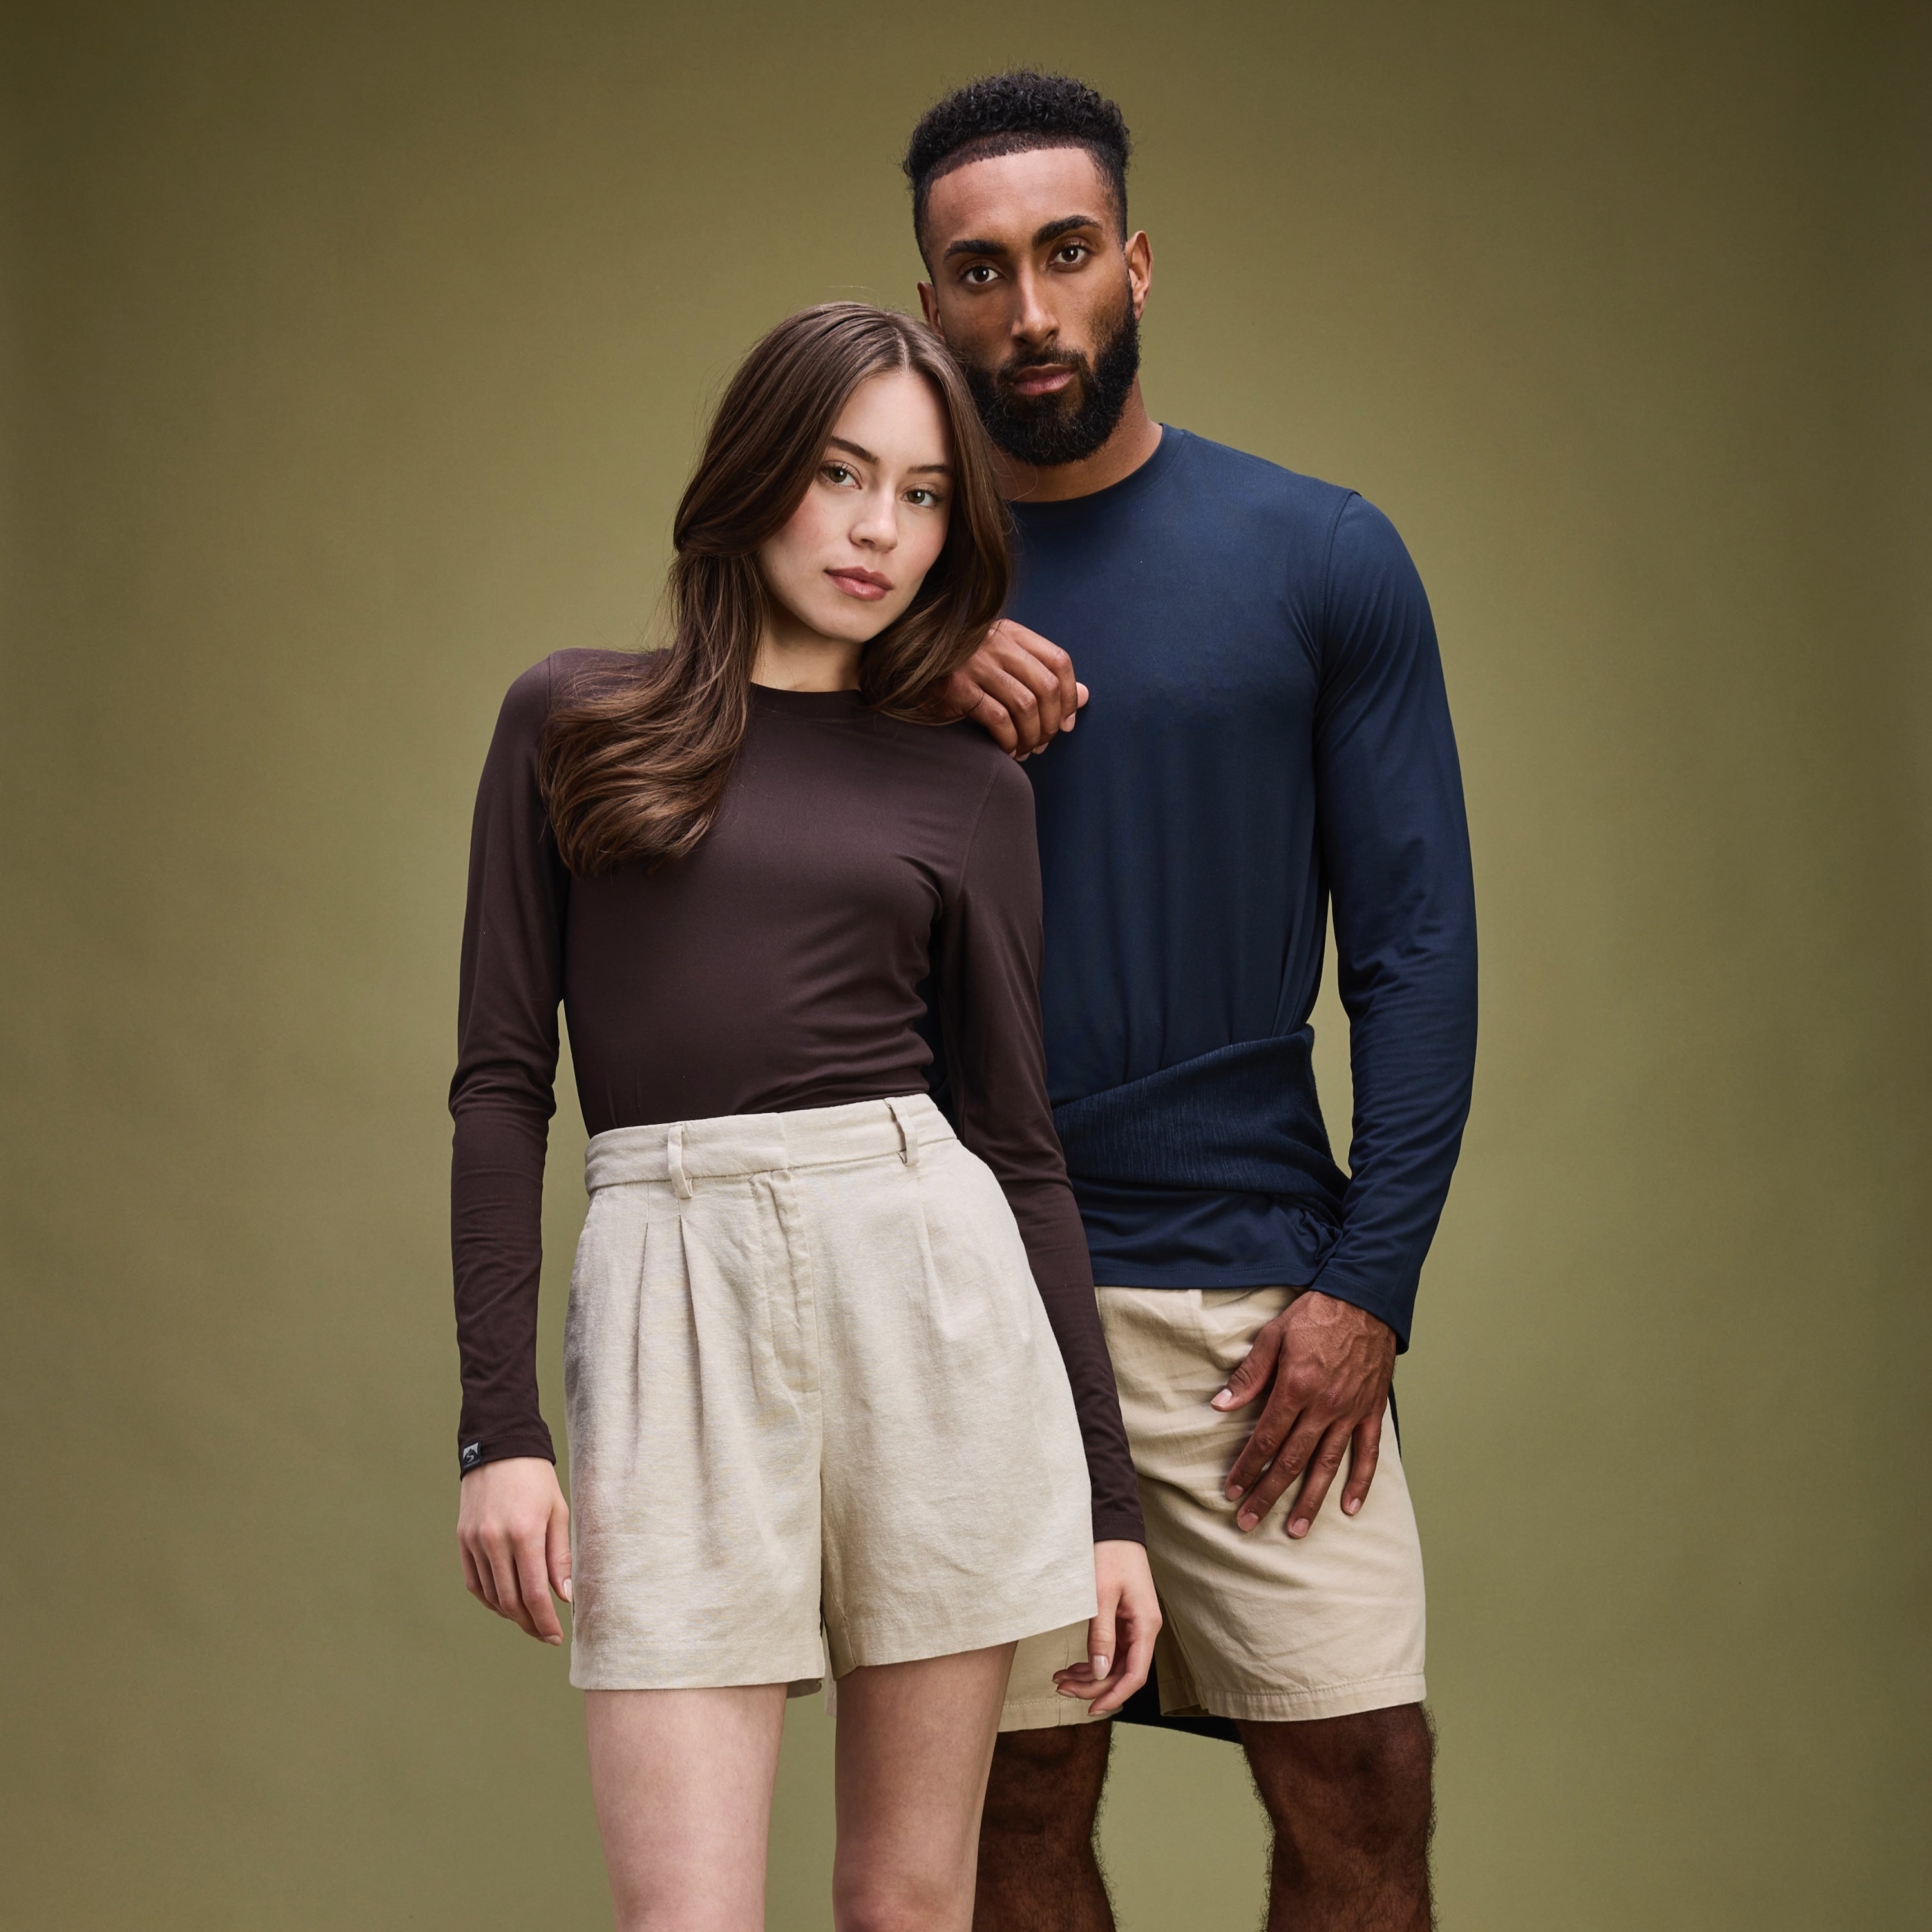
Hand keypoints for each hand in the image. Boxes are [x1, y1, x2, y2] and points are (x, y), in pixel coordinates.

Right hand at [458, 1456, 571, 1644]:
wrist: (500, 1449)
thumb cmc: (537, 1480)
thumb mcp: (558, 1512)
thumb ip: (560, 1556)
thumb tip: (563, 1597)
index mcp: (524, 1533)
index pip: (533, 1593)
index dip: (545, 1621)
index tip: (557, 1636)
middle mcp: (495, 1541)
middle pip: (510, 1601)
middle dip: (530, 1624)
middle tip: (546, 1634)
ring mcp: (474, 1542)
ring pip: (491, 1596)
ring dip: (511, 1614)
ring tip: (531, 1619)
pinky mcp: (463, 1540)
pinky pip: (475, 1583)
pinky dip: (490, 1599)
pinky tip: (506, 1603)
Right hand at [930, 617, 1088, 757]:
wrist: (908, 670)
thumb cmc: (963, 671)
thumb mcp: (1006, 664)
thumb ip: (1044, 677)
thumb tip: (1086, 696)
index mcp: (1012, 633)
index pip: (1059, 661)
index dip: (1070, 696)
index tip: (1066, 723)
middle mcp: (997, 643)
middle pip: (1046, 686)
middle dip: (1052, 722)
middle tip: (1044, 743)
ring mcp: (976, 664)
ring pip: (1025, 705)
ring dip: (1032, 735)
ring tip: (1026, 749)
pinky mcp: (958, 687)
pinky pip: (998, 719)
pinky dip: (1009, 740)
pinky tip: (1007, 750)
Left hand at [1051, 1539, 1160, 1717]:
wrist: (1113, 1527)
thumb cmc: (1109, 1555)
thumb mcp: (1101, 1596)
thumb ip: (1101, 1635)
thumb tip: (1099, 1673)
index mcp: (1145, 1625)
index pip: (1134, 1675)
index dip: (1113, 1696)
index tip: (1091, 1709)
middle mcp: (1144, 1629)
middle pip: (1122, 1673)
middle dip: (1093, 1686)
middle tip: (1062, 1689)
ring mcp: (1134, 1625)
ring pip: (1114, 1664)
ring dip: (1090, 1676)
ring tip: (1060, 1680)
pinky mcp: (1123, 1620)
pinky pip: (1110, 1650)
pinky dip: (1091, 1660)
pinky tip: (1071, 1667)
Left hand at [1211, 1292, 1395, 1538]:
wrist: (1364, 1298)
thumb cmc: (1315, 1315)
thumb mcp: (1273, 1336)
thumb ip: (1249, 1375)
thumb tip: (1221, 1405)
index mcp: (1295, 1388)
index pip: (1265, 1439)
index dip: (1246, 1468)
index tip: (1230, 1491)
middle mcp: (1323, 1407)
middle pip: (1291, 1461)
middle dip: (1267, 1495)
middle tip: (1248, 1523)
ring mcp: (1350, 1412)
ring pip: (1328, 1466)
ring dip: (1310, 1501)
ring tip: (1295, 1531)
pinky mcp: (1372, 1411)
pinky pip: (1368, 1454)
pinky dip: (1360, 1483)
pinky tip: (1350, 1508)